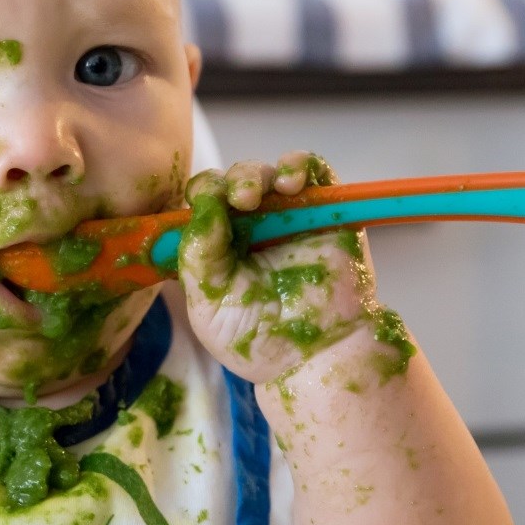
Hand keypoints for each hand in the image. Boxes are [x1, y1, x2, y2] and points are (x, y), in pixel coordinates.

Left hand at [178, 151, 391, 384]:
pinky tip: (289, 182)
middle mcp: (253, 227)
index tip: (203, 203)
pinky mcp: (326, 214)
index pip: (204, 201)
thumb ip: (198, 255)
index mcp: (219, 244)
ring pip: (269, 172)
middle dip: (231, 181)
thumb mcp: (207, 302)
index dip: (202, 194)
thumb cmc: (257, 340)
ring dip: (258, 173)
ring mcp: (290, 219)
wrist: (314, 359)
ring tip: (256, 194)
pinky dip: (299, 165)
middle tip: (239, 199)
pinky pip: (315, 173)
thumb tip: (202, 205)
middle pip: (234, 180)